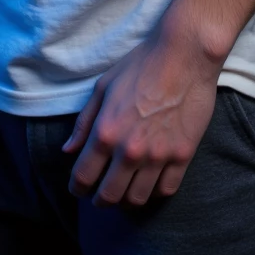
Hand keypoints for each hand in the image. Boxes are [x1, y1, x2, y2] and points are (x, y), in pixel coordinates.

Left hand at [63, 19, 218, 208]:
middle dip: (100, 200)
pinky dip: (155, 192)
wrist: (185, 54)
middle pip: (109, 196)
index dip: (77, 188)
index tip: (79, 188)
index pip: (84, 177)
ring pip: (137, 199)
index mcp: (106, 131)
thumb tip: (68, 150)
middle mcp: (130, 149)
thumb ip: (85, 122)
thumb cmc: (142, 64)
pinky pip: (166, 190)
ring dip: (127, 200)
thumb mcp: (104, 86)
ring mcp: (158, 155)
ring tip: (125, 190)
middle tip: (101, 195)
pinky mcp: (183, 155)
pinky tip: (151, 182)